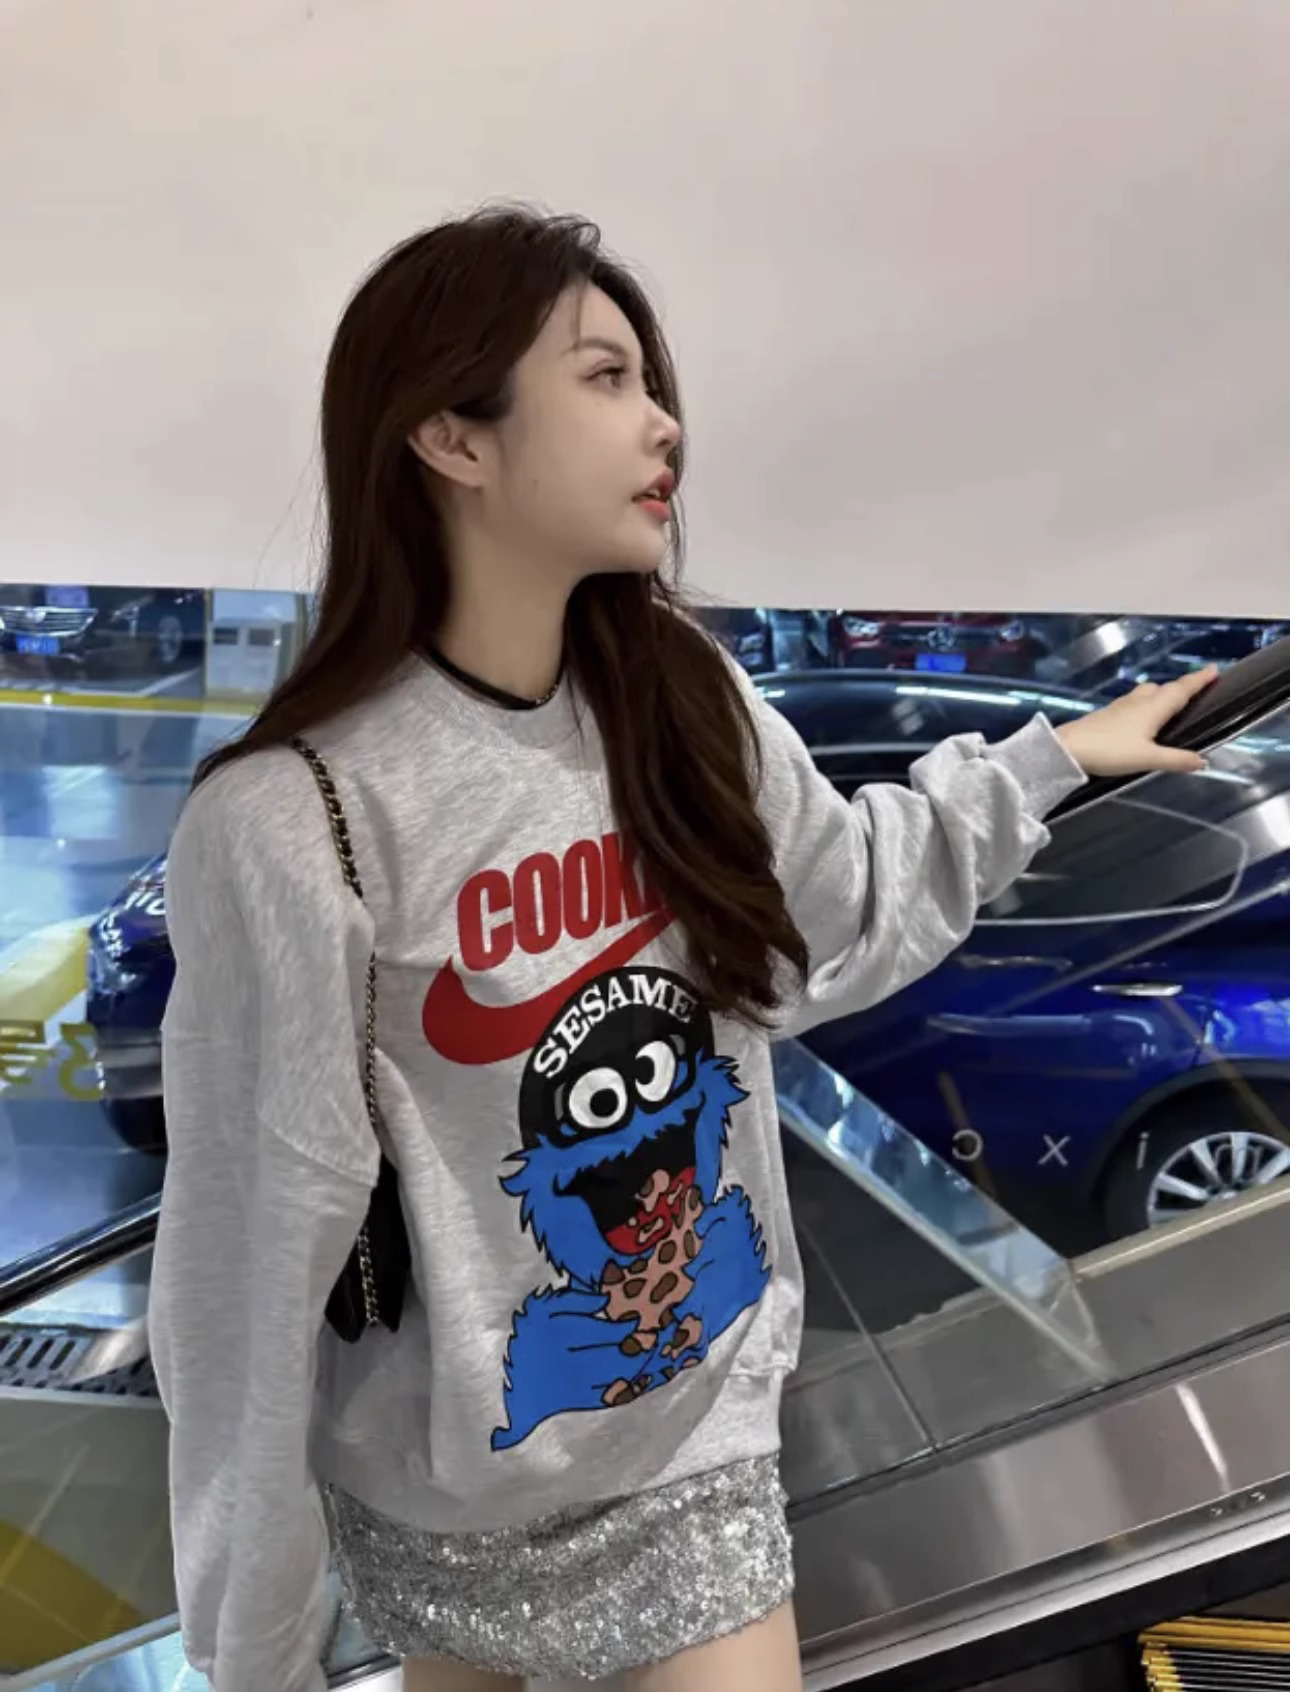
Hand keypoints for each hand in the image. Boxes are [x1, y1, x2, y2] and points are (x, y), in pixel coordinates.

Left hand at [1054, 666, 1219, 777]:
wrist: (1069, 748)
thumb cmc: (1110, 751)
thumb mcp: (1148, 758)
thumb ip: (1176, 760)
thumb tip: (1203, 761)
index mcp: (1153, 707)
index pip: (1181, 690)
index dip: (1199, 680)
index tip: (1214, 670)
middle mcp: (1139, 701)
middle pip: (1165, 688)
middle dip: (1183, 686)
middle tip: (1198, 686)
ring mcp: (1121, 706)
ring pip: (1148, 692)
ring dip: (1163, 692)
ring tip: (1173, 700)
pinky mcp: (1109, 713)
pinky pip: (1135, 701)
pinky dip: (1147, 702)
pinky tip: (1144, 714)